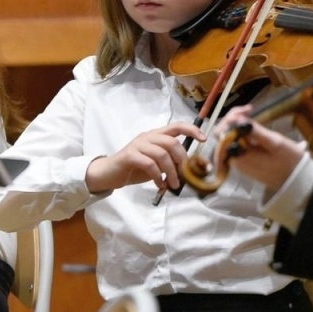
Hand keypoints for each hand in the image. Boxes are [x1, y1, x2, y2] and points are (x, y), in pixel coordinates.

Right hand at [85, 122, 203, 192]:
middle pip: (171, 142)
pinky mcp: (129, 156)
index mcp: (155, 135)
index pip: (176, 126)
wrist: (108, 174)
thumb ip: (169, 162)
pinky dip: (157, 176)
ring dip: (171, 172)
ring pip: (162, 154)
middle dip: (181, 160)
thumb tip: (188, 169)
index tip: (204, 139)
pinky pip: (149, 164)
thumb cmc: (133, 169)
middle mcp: (147, 136)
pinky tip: (158, 185)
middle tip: (184, 176)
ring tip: (172, 185)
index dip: (191, 130)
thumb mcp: (155, 164)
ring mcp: (137, 145)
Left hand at [216, 106, 307, 189]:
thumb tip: (237, 120)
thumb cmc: (290, 162)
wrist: (297, 181)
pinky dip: (244, 134)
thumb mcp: (275, 143)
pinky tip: (254, 128)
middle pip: (224, 135)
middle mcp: (235, 161)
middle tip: (249, 110)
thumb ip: (256, 132)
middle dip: (233, 120)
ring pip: (231, 139)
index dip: (231, 119)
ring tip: (251, 114)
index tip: (248, 111)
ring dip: (238, 125)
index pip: (221, 133)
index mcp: (238, 156)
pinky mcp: (247, 163)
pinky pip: (239, 145)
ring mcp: (240, 163)